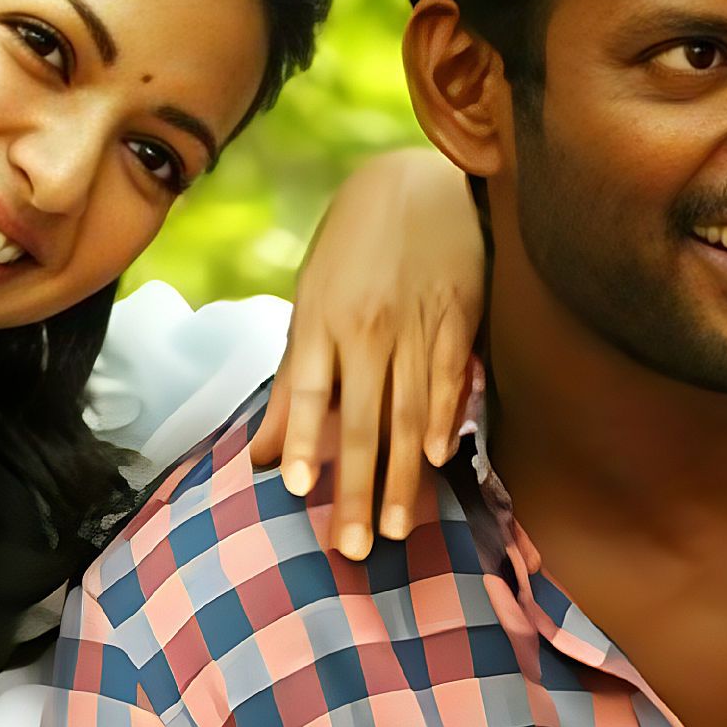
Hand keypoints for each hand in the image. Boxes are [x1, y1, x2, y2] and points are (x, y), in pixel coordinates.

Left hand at [252, 147, 484, 561]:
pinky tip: (440, 460)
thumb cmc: (355, 248)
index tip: (300, 491)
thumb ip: (293, 381)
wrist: (421, 177)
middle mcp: (368, 327)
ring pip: (407, 414)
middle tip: (353, 549)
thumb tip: (265, 455)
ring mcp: (416, 324)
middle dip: (356, 490)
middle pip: (361, 421)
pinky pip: (452, 377)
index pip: (310, 391)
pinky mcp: (460, 317)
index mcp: (322, 320)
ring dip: (401, 477)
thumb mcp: (312, 301)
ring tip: (396, 530)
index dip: (306, 441)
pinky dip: (446, 418)